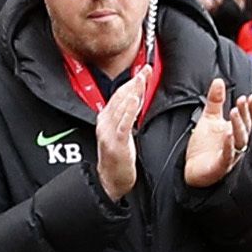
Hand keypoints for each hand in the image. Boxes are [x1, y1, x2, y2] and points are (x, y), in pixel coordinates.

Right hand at [92, 63, 148, 200]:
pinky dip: (129, 111)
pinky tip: (135, 100)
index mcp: (105, 119)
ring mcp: (109, 134)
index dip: (131, 81)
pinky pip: (123, 125)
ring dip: (133, 91)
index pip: (119, 95)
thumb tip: (136, 100)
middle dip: (134, 82)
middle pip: (120, 97)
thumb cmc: (117, 159)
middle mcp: (105, 124)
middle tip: (146, 69)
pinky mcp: (116, 144)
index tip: (143, 70)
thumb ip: (125, 117)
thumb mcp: (121, 134)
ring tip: (142, 78)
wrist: (109, 182)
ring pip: (121, 107)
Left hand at [184, 74, 251, 184]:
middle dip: (244, 114)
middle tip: (241, 101)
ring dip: (238, 126)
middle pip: (246, 128)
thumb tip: (218, 80)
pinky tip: (227, 135)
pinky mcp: (222, 166)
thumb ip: (215, 100)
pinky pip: (228, 155)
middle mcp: (236, 143)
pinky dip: (229, 145)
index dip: (251, 108)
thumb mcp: (209, 118)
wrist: (192, 170)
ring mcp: (231, 155)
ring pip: (240, 141)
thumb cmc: (204, 147)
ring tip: (234, 112)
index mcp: (235, 132)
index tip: (250, 97)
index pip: (249, 119)